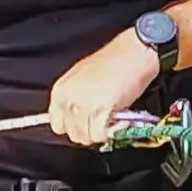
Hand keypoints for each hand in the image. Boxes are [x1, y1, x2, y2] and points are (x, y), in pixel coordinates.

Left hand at [47, 31, 158, 145]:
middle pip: (73, 134)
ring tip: (113, 120)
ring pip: (87, 137)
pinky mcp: (99, 112)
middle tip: (103, 122)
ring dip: (101, 133)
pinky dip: (112, 132)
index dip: (74, 126)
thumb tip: (76, 118)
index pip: (57, 124)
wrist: (134, 53)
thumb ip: (75, 98)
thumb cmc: (113, 61)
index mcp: (61, 89)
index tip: (86, 123)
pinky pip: (101, 135)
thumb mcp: (83, 76)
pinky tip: (121, 120)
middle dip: (89, 132)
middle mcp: (68, 99)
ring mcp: (83, 106)